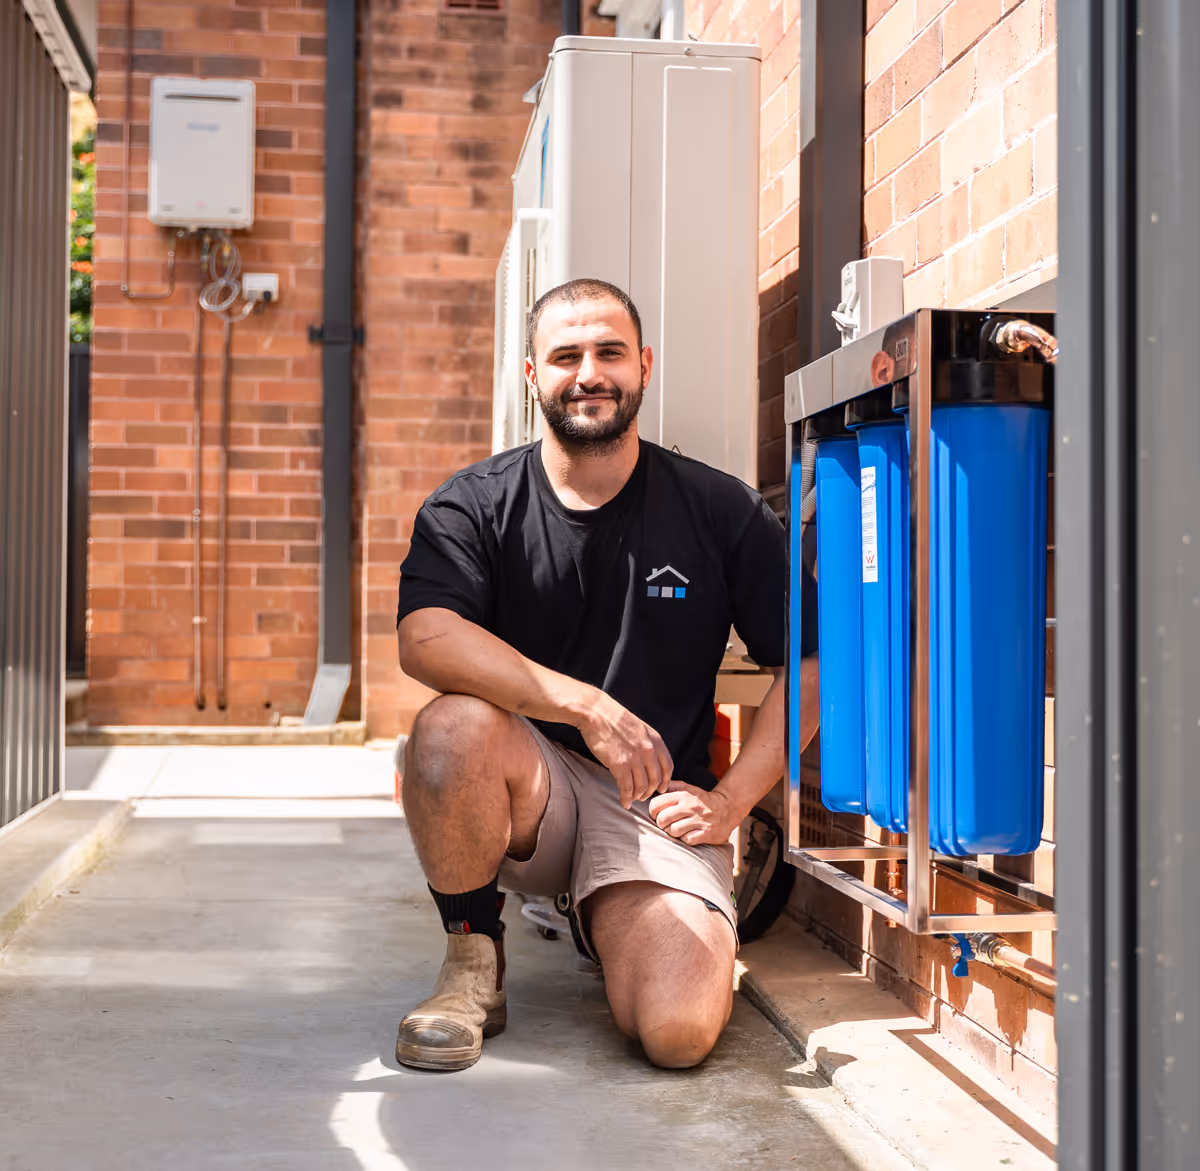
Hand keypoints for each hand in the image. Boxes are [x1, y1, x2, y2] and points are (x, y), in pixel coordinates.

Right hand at [578, 693, 673, 809]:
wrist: (596, 713)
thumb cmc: (614, 719)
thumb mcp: (640, 727)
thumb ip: (648, 743)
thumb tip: (650, 759)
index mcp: (656, 740)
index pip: (667, 767)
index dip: (665, 781)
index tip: (661, 788)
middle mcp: (649, 751)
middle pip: (655, 780)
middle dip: (650, 791)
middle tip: (643, 796)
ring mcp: (635, 759)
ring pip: (642, 786)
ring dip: (638, 796)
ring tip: (633, 799)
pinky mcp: (620, 766)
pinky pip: (627, 788)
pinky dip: (626, 798)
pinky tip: (624, 802)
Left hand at [648, 782, 737, 845]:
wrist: (727, 808)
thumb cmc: (701, 800)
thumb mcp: (687, 788)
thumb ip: (671, 786)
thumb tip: (655, 788)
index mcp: (683, 795)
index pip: (656, 803)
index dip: (653, 811)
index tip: (656, 814)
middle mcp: (690, 807)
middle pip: (663, 819)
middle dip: (661, 823)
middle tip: (665, 824)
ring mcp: (699, 820)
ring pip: (673, 831)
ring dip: (672, 832)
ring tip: (676, 829)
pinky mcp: (706, 833)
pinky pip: (686, 840)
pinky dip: (684, 839)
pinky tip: (687, 834)